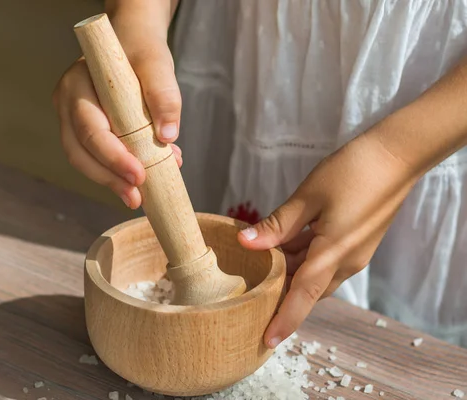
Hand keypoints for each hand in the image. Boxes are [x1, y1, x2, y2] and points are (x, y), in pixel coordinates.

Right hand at [52, 33, 181, 208]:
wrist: (133, 41)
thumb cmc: (142, 50)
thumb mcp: (157, 64)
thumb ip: (164, 96)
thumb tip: (167, 137)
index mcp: (77, 83)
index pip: (90, 128)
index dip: (112, 156)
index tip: (138, 175)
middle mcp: (67, 102)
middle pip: (79, 151)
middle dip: (108, 178)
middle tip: (136, 197)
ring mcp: (71, 118)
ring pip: (83, 159)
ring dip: (110, 181)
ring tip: (137, 195)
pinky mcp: (83, 130)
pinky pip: (94, 157)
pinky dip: (115, 171)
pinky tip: (140, 178)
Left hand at [237, 134, 417, 347]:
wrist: (395, 156)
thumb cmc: (352, 171)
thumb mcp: (307, 196)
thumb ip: (277, 225)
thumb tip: (245, 243)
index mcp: (334, 253)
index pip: (304, 295)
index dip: (285, 319)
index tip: (267, 340)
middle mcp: (346, 261)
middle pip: (308, 289)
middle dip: (281, 297)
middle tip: (250, 301)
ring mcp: (352, 253)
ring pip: (315, 274)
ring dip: (290, 275)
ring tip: (257, 274)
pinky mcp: (353, 242)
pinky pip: (323, 260)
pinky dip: (301, 259)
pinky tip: (279, 249)